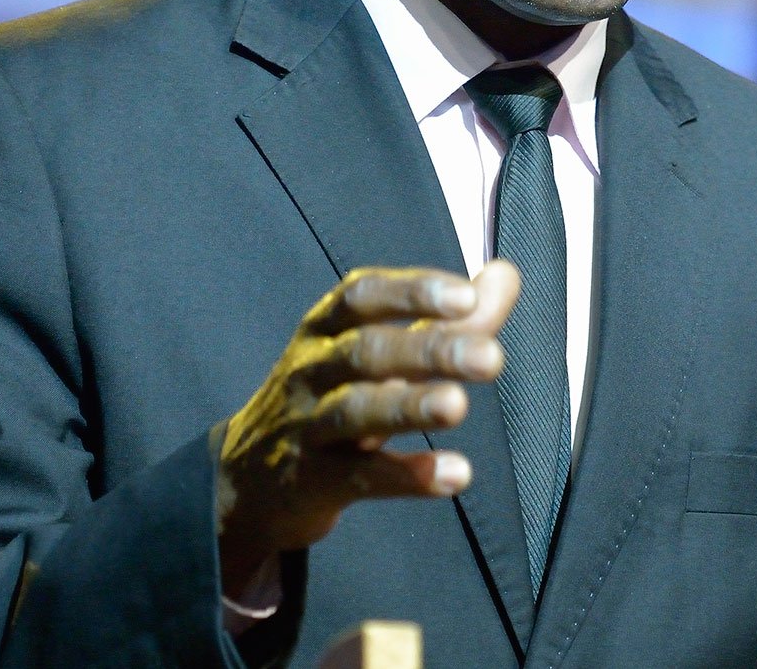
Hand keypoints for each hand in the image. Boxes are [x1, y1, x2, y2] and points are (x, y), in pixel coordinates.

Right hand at [215, 261, 520, 592]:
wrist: (250, 478)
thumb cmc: (335, 395)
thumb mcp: (383, 352)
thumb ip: (449, 318)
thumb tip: (506, 274)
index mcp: (327, 327)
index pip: (363, 296)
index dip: (413, 292)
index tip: (466, 296)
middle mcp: (311, 369)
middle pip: (366, 352)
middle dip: (429, 351)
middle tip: (491, 357)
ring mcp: (306, 426)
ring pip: (354, 410)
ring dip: (410, 406)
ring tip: (458, 405)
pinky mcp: (310, 482)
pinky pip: (358, 477)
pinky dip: (407, 476)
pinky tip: (456, 473)